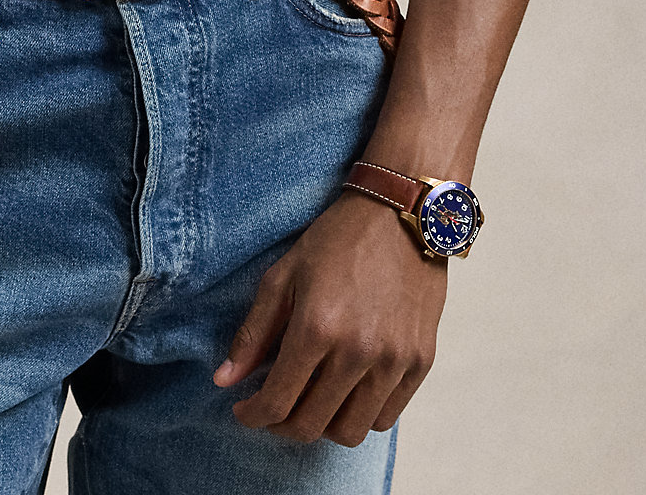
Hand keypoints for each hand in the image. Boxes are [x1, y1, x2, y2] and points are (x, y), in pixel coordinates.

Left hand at [213, 190, 446, 445]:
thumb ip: (254, 332)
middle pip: (311, 426)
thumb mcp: (284, 274)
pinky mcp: (420, 362)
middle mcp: (358, 352)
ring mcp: (393, 361)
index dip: (253, 416)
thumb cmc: (337, 238)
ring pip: (350, 432)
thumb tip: (224, 381)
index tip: (245, 411)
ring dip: (323, 425)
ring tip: (311, 400)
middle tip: (273, 407)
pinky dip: (360, 415)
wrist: (400, 213)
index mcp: (317, 327)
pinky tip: (346, 391)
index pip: (277, 402)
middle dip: (282, 425)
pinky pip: (385, 417)